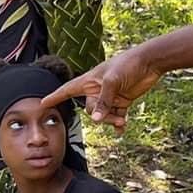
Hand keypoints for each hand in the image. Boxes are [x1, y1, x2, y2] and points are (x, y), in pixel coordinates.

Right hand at [45, 45, 161, 130]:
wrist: (149, 62)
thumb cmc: (128, 64)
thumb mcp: (113, 81)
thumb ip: (104, 101)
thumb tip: (96, 120)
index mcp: (89, 81)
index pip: (67, 90)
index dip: (55, 97)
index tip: (42, 103)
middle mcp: (96, 89)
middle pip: (91, 110)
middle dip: (102, 117)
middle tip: (116, 118)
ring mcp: (109, 96)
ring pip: (104, 115)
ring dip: (112, 120)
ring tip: (122, 122)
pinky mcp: (121, 101)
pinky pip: (116, 116)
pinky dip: (118, 123)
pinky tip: (122, 129)